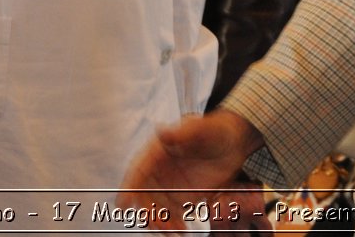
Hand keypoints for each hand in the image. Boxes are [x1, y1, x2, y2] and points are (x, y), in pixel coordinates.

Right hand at [118, 110, 263, 230]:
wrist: (232, 142)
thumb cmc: (214, 130)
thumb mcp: (200, 128)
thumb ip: (182, 133)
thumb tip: (161, 131)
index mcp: (158, 152)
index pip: (139, 171)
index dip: (129, 187)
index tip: (122, 204)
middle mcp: (160, 171)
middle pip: (145, 195)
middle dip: (148, 212)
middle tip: (157, 225)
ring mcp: (170, 186)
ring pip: (157, 208)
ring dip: (160, 223)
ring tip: (172, 232)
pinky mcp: (184, 198)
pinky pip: (174, 215)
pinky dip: (174, 225)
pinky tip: (182, 232)